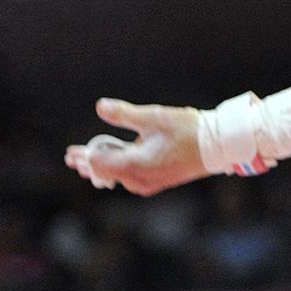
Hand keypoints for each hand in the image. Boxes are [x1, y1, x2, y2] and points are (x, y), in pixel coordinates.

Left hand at [65, 101, 204, 196]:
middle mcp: (140, 179)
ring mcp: (150, 183)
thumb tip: (100, 107)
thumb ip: (125, 114)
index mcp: (136, 165)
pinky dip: (120, 170)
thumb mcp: (155, 117)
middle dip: (90, 164)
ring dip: (105, 167)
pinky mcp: (159, 181)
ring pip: (119, 177)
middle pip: (107, 173)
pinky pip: (132, 178)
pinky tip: (118, 163)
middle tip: (72, 159)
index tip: (71, 153)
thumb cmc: (189, 129)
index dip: (85, 156)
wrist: (220, 146)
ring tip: (90, 162)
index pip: (100, 164)